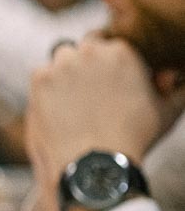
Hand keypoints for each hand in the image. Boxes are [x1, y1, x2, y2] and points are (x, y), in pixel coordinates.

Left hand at [26, 38, 184, 210]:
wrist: (95, 164)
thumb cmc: (134, 140)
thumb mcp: (166, 112)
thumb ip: (175, 89)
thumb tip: (171, 76)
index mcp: (122, 51)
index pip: (109, 46)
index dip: (106, 66)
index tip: (104, 84)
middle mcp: (91, 50)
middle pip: (84, 49)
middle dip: (85, 65)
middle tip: (87, 93)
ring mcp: (63, 63)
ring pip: (60, 59)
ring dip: (64, 74)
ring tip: (71, 103)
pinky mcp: (40, 78)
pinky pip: (41, 77)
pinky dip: (46, 90)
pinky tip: (57, 111)